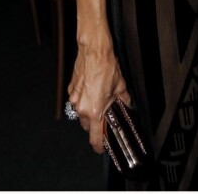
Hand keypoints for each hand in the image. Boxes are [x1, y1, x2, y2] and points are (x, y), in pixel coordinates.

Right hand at [67, 35, 130, 152]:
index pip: (94, 138)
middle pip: (88, 126)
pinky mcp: (71, 90)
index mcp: (95, 111)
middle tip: (106, 114)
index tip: (102, 147)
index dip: (99, 146)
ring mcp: (74, 99)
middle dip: (96, 124)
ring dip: (90, 111)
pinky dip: (84, 100)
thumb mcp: (120, 86)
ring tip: (99, 98)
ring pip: (81, 114)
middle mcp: (82, 108)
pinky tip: (92, 89)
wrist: (94, 51)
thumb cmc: (106, 67)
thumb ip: (123, 101)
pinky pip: (77, 101)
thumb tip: (126, 106)